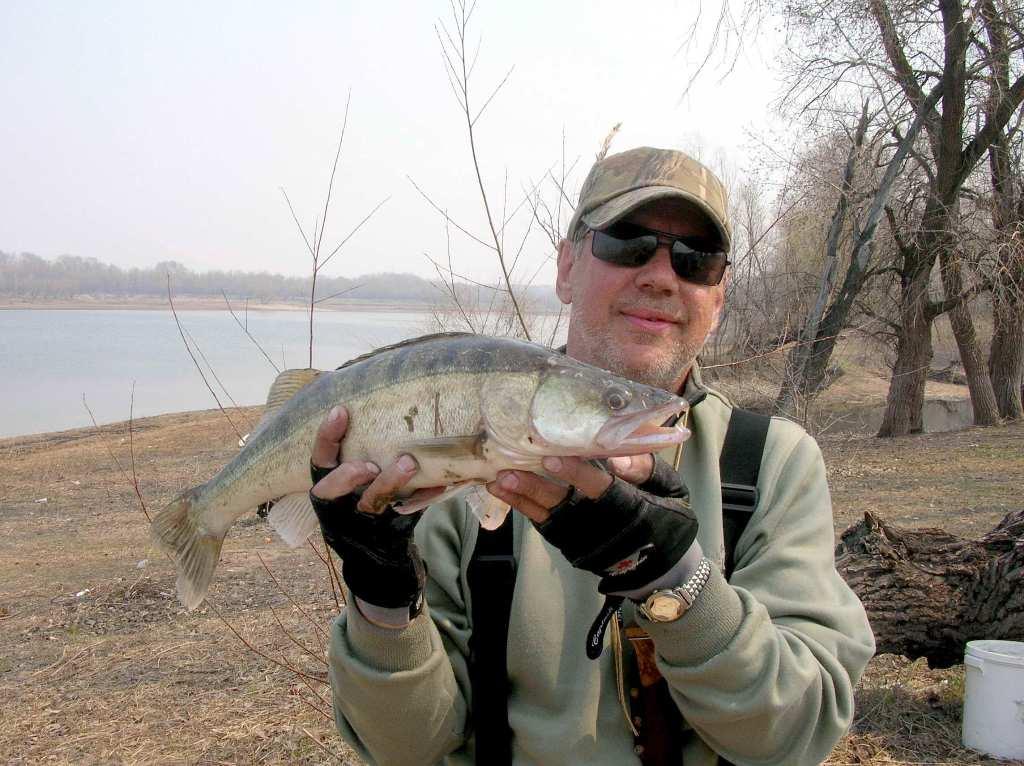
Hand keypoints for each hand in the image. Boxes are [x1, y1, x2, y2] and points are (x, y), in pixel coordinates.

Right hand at [309, 406, 425, 611]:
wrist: (377, 562)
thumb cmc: (363, 505)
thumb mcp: (351, 487)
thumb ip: (358, 457)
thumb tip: (385, 407)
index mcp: (326, 490)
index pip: (318, 461)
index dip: (326, 438)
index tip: (340, 411)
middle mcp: (337, 508)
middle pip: (332, 489)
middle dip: (349, 475)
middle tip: (368, 464)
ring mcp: (362, 524)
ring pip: (371, 503)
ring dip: (389, 482)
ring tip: (407, 463)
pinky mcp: (389, 534)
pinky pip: (406, 513)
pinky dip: (423, 496)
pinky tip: (438, 484)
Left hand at [487, 455, 695, 593]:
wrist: (663, 570)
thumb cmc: (667, 518)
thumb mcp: (670, 489)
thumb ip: (645, 469)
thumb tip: (615, 456)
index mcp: (631, 508)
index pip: (599, 489)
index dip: (576, 474)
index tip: (552, 458)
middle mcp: (602, 527)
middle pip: (564, 506)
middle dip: (535, 489)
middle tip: (508, 472)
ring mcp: (584, 541)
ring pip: (548, 519)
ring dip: (521, 500)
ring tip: (497, 481)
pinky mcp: (572, 549)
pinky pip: (545, 528)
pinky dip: (525, 509)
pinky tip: (507, 493)